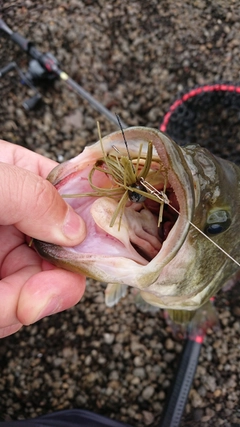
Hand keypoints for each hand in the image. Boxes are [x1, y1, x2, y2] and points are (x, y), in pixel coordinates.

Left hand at [0, 140, 86, 337]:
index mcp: (8, 177)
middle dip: (66, 264)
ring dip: (43, 294)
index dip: (86, 207)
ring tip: (33, 298)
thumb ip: (32, 194)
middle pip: (59, 241)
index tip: (105, 228)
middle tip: (71, 276)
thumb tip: (75, 224)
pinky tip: (16, 305)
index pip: (61, 189)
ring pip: (41, 279)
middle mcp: (7, 218)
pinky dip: (16, 310)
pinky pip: (14, 305)